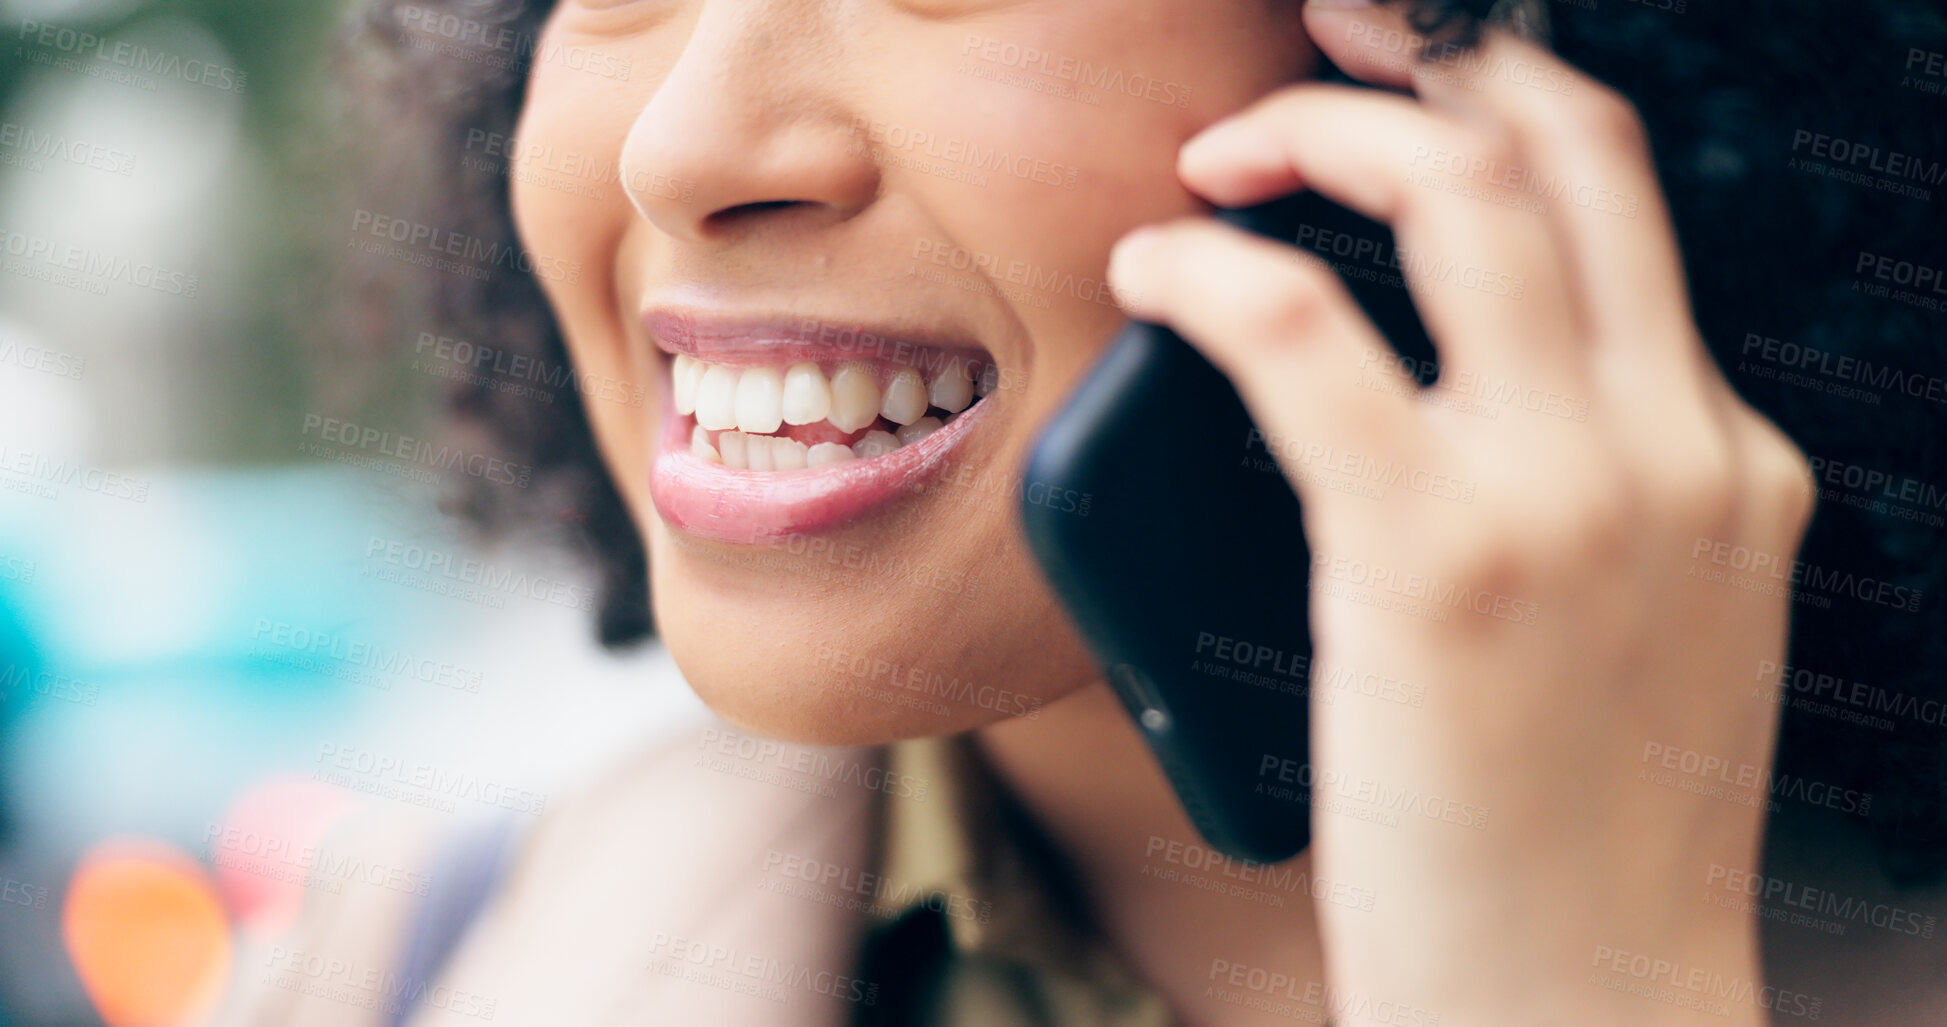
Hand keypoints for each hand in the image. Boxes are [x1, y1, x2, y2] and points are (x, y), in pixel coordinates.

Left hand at [1106, 5, 1815, 1024]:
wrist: (1580, 1010)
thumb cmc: (1572, 850)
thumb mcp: (1640, 645)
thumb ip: (1588, 511)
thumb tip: (1425, 412)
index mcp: (1728, 468)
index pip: (1626, 215)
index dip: (1503, 124)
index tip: (1398, 121)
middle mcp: (1676, 452)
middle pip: (1566, 154)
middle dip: (1426, 76)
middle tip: (1303, 89)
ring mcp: (1573, 494)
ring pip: (1455, 198)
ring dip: (1319, 134)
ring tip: (1218, 163)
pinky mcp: (1439, 556)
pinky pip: (1299, 331)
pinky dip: (1210, 271)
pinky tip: (1153, 274)